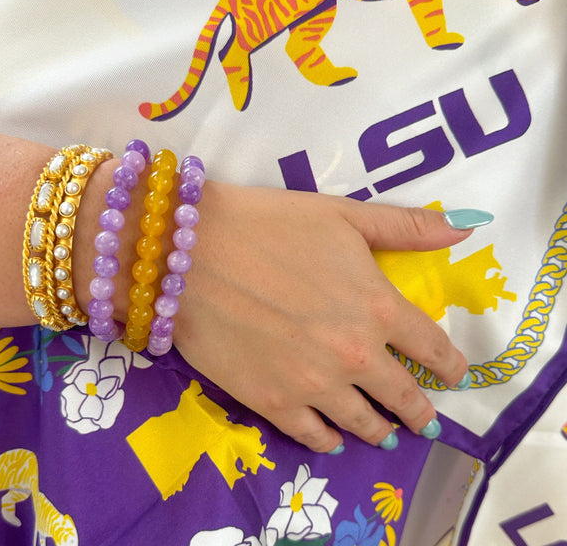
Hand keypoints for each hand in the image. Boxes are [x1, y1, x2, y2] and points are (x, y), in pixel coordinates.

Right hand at [174, 181, 470, 451]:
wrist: (192, 252)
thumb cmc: (270, 225)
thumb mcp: (342, 215)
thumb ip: (405, 226)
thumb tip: (463, 228)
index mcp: (380, 308)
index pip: (433, 348)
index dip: (450, 365)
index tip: (454, 374)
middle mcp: (356, 356)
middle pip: (403, 397)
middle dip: (420, 411)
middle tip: (424, 419)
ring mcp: (314, 386)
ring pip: (363, 424)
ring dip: (379, 430)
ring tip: (384, 434)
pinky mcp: (272, 403)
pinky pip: (313, 436)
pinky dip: (329, 440)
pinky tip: (332, 438)